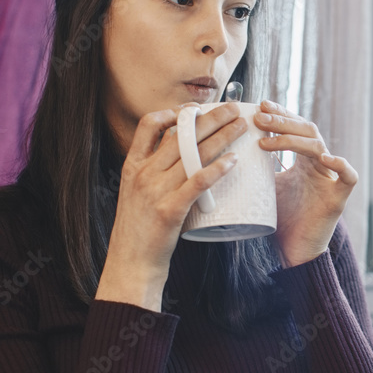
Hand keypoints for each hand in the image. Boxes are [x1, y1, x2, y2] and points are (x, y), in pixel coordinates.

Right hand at [97, 103, 245, 309]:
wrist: (130, 264)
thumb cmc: (139, 230)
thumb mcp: (136, 193)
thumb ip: (153, 173)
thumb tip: (180, 155)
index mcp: (132, 167)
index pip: (150, 125)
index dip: (174, 112)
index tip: (195, 108)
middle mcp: (143, 174)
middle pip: (181, 135)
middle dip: (210, 117)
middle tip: (233, 108)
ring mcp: (155, 191)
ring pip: (193, 154)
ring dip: (221, 136)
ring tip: (241, 127)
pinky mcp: (169, 211)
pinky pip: (197, 183)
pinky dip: (217, 169)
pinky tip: (233, 161)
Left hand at [253, 100, 357, 267]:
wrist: (294, 252)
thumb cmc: (281, 220)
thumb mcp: (266, 187)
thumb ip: (258, 167)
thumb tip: (227, 149)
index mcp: (304, 160)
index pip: (296, 127)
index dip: (281, 114)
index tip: (260, 105)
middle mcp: (319, 165)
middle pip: (307, 131)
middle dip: (283, 121)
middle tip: (259, 118)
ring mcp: (330, 179)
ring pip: (319, 147)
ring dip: (292, 139)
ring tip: (266, 140)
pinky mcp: (338, 198)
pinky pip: (348, 176)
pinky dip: (340, 164)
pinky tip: (325, 158)